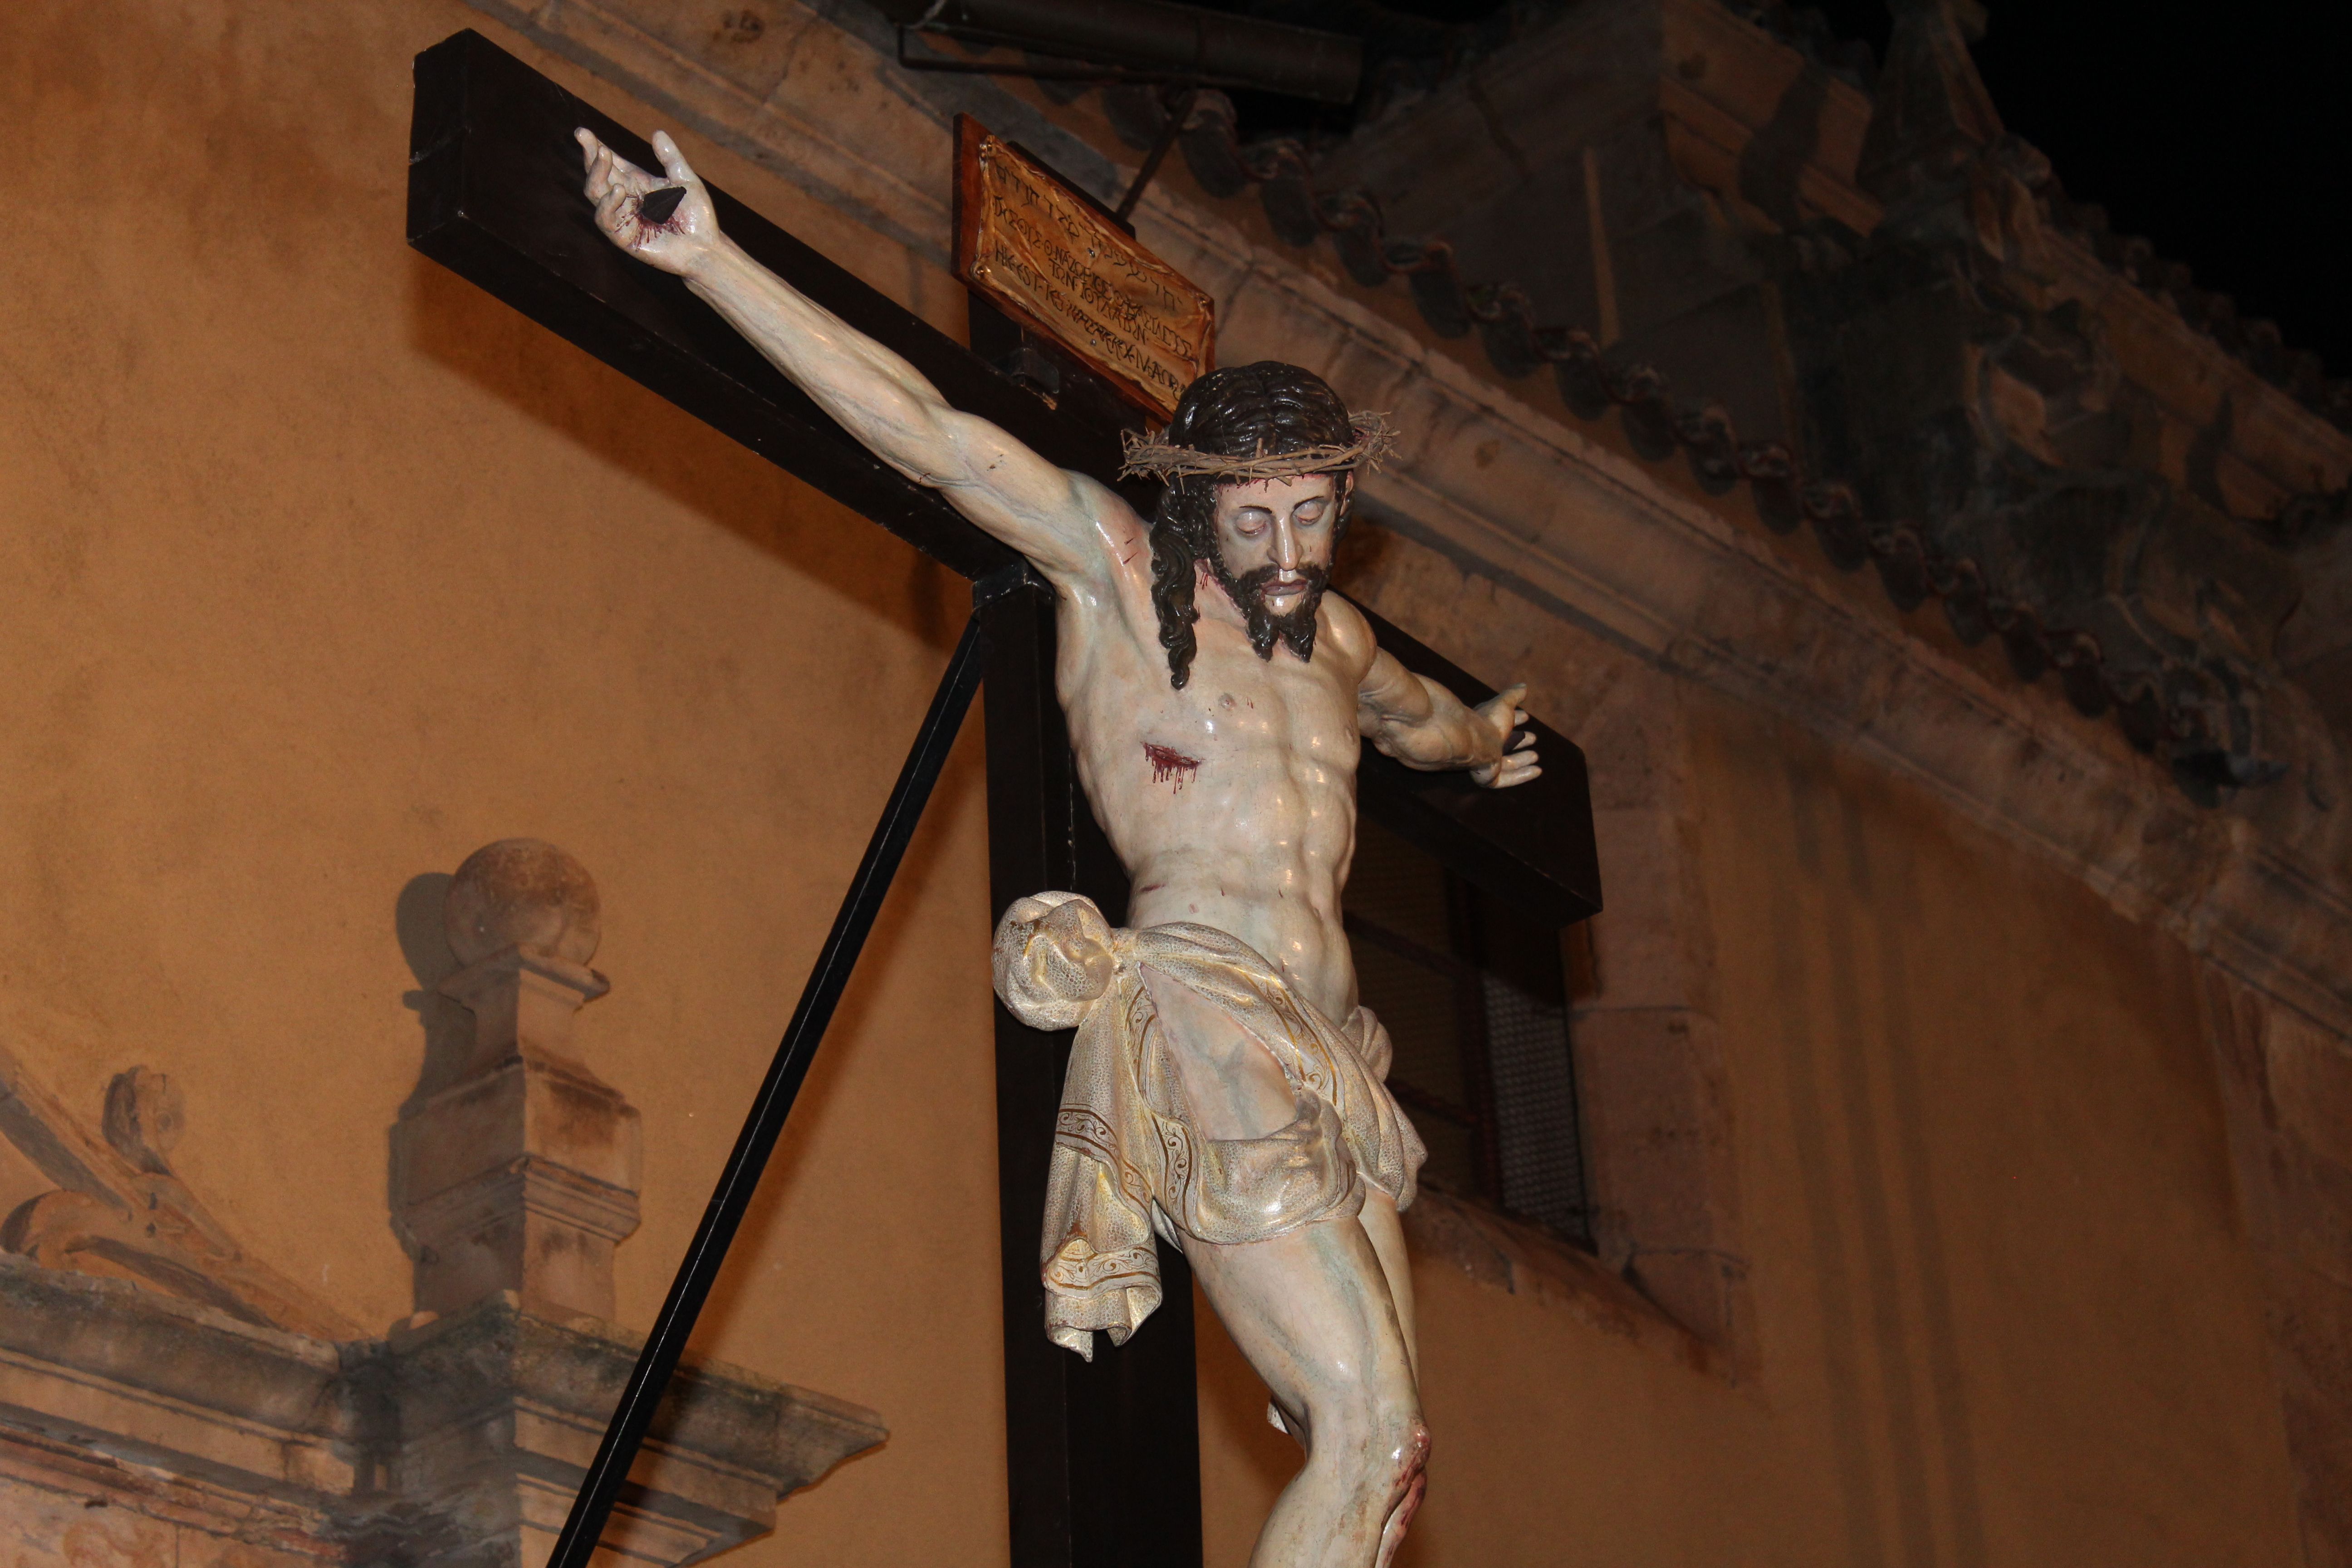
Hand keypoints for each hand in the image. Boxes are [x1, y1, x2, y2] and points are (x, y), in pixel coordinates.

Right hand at [577, 128, 722, 277]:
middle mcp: (626, 199)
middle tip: (586, 138)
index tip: (581, 132)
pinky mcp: (623, 237)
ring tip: (603, 156)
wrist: (705, 248)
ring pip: (595, 194)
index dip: (595, 148)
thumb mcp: (685, 181)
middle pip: (598, 175)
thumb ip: (670, 158)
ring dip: (596, 174)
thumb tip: (657, 132)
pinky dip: (608, 204)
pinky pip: (605, 220)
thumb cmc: (697, 217)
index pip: (611, 163)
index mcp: (637, 183)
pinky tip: (618, 190)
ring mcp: (622, 218)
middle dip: (591, 156)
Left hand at [1469, 683, 1540, 788]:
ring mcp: (1486, 762)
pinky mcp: (1488, 777)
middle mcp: (1484, 744)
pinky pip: (1508, 778)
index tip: (1527, 717)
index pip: (1501, 723)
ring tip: (1536, 756)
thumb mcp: (1505, 704)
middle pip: (1504, 744)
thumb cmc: (1488, 721)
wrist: (1474, 741)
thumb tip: (1523, 686)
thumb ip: (1514, 695)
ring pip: (1506, 763)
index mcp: (1485, 726)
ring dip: (1521, 760)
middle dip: (1518, 741)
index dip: (1515, 720)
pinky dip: (1523, 775)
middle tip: (1533, 737)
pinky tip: (1538, 771)